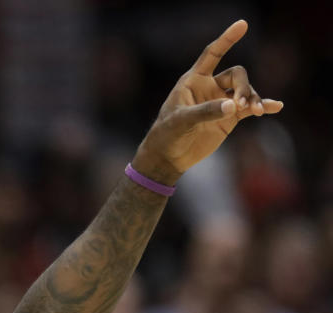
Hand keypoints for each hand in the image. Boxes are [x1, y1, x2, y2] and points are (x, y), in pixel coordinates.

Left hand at [133, 20, 282, 184]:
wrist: (169, 157)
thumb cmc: (167, 134)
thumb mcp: (182, 121)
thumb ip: (206, 111)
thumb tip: (233, 105)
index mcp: (194, 80)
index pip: (212, 54)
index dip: (227, 39)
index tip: (243, 24)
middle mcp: (210, 87)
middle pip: (237, 75)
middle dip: (243, 86)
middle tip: (241, 105)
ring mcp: (222, 101)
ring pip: (246, 91)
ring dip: (254, 99)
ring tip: (255, 112)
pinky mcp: (230, 117)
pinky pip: (251, 108)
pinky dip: (263, 106)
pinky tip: (276, 107)